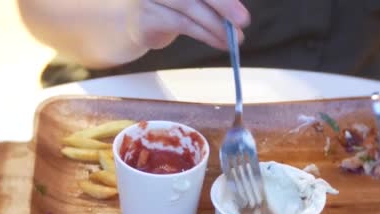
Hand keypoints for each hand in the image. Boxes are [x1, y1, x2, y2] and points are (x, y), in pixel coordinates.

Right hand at [127, 0, 249, 50]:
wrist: (136, 21)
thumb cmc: (173, 5)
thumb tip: (239, 11)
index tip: (241, 11)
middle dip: (223, 4)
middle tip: (243, 20)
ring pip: (189, 8)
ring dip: (216, 26)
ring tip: (235, 38)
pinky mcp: (147, 16)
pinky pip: (182, 24)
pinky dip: (205, 35)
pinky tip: (220, 42)